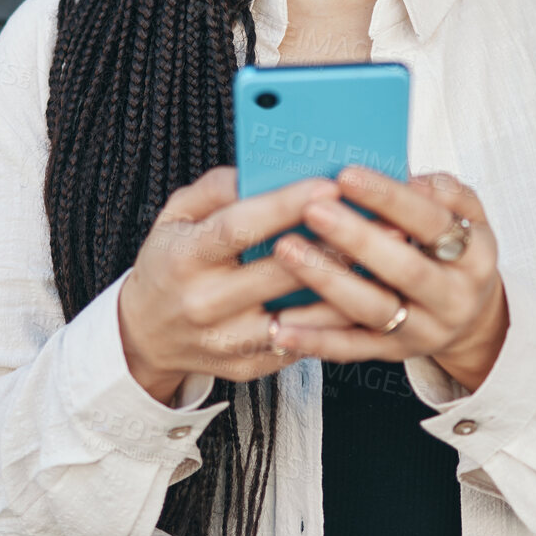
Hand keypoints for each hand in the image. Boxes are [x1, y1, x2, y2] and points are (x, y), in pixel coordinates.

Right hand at [117, 165, 378, 402]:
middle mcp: (203, 303)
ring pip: (302, 317)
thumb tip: (261, 169)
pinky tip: (368, 296)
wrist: (145, 335)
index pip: (239, 227)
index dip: (285, 206)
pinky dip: (336, 320)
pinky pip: (303, 343)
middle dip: (334, 244)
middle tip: (383, 220)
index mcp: (183, 257)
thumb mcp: (174, 216)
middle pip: (279, 273)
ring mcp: (227, 341)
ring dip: (350, 288)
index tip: (328, 185)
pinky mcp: (248, 366)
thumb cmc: (170, 263)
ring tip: (390, 259)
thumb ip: (215, 188)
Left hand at [270, 166, 509, 392]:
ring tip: (287, 251)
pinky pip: (351, 349)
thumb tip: (412, 181)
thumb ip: (445, 191)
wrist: (473, 317)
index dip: (389, 198)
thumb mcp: (468, 215)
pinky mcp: (394, 353)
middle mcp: (453, 297)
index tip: (347, 176)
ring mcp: (424, 330)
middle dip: (356, 238)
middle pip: (403, 269)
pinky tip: (282, 326)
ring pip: (373, 309)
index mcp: (475, 254)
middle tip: (313, 210)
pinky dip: (315, 339)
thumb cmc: (456, 250)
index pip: (432, 221)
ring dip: (327, 281)